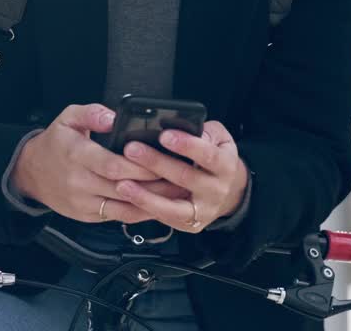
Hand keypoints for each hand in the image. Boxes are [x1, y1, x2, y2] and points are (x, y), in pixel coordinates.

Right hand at [10, 104, 170, 223]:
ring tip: (176, 194)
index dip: (138, 166)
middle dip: (153, 184)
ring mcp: (83, 203)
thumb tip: (114, 117)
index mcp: (76, 154)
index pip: (112, 165)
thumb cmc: (56, 144)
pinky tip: (157, 204)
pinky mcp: (87, 216)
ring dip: (152, 203)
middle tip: (179, 177)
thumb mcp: (68, 118)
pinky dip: (139, 212)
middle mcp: (79, 182)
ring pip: (123, 208)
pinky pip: (118, 217)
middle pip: (122, 187)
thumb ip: (92, 113)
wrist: (31, 173)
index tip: (161, 160)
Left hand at [113, 120, 248, 232]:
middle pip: (185, 178)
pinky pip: (164, 218)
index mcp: (226, 166)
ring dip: (146, 195)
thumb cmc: (215, 156)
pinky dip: (144, 208)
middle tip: (132, 149)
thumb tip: (176, 127)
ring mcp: (203, 211)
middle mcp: (217, 191)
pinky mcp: (189, 224)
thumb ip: (202, 131)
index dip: (187, 145)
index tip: (164, 135)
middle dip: (156, 163)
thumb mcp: (218, 138)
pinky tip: (127, 197)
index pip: (207, 155)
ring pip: (173, 206)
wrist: (228, 192)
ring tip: (122, 184)